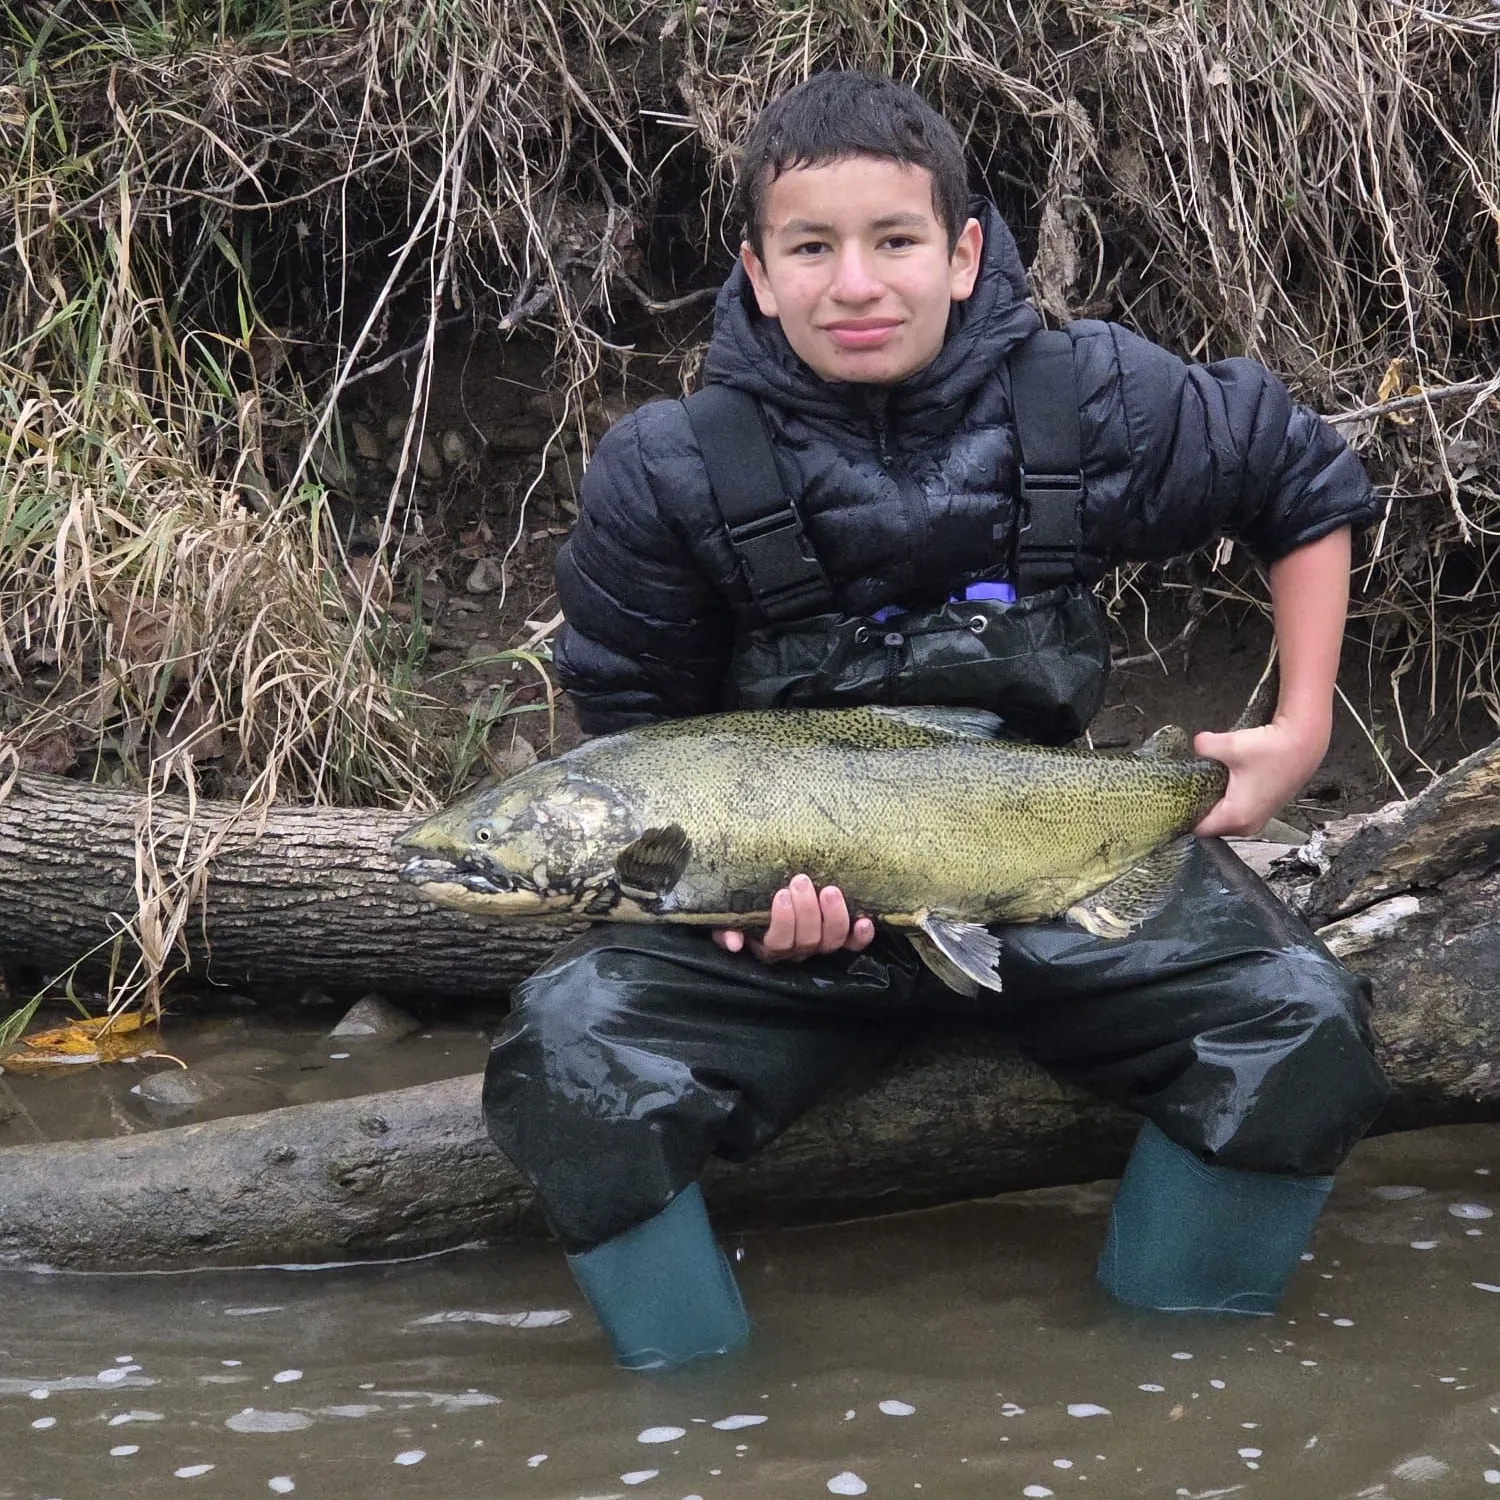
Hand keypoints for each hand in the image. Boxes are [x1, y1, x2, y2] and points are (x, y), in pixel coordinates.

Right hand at [713, 873, 875, 962]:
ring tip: (829, 891)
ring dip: (833, 917)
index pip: (777, 942)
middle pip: (806, 940)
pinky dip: (861, 936)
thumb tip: (732, 942)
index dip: (782, 921)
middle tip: (801, 881)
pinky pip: (853, 944)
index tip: (781, 893)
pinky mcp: (841, 939)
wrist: (768, 894)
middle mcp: (796, 951)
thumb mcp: (728, 917)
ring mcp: (820, 946)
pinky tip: (865, 921)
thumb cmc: (746, 906)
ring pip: (831, 941)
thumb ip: (725, 928)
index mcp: (769, 945)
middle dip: (806, 911)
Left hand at [1192, 717, 1330, 837]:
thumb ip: (1204, 745)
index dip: (1182, 817)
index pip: (1197, 829)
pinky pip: (1234, 815)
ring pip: (1222, 822)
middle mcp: (1247, 825)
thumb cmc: (1274, 748)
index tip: (1169, 804)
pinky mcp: (1261, 812)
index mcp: (1236, 816)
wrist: (1305, 744)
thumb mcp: (1231, 745)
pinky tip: (1218, 787)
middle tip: (1180, 793)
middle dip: (1195, 812)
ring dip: (1211, 808)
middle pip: (1208, 828)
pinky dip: (1224, 805)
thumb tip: (1194, 745)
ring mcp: (1256, 821)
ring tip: (1198, 789)